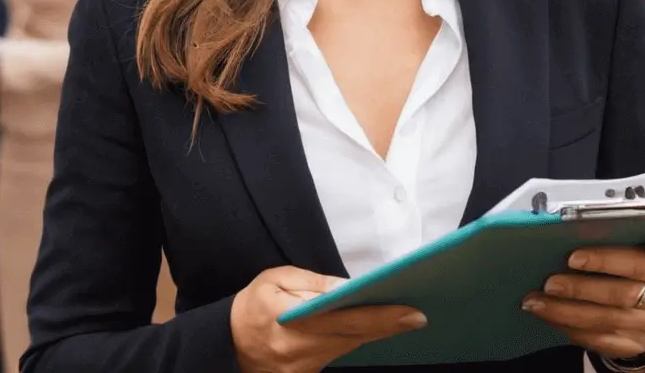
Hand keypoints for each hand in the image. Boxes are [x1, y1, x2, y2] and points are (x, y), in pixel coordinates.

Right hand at [231, 266, 426, 372]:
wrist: (225, 344)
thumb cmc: (252, 305)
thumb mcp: (275, 280)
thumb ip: (311, 284)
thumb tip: (347, 286)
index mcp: (292, 322)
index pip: (346, 320)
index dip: (381, 317)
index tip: (410, 312)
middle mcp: (302, 350)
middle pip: (354, 338)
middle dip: (388, 326)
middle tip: (419, 316)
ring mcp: (305, 367)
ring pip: (349, 348)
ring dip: (376, 333)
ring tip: (403, 318)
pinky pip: (338, 355)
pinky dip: (356, 341)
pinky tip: (374, 329)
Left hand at [522, 231, 644, 359]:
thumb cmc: (640, 260)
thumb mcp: (644, 241)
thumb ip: (628, 230)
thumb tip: (578, 223)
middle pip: (626, 290)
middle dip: (584, 285)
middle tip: (551, 280)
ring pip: (606, 317)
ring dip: (567, 309)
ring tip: (538, 299)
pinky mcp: (636, 344)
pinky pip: (600, 339)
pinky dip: (570, 326)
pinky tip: (548, 315)